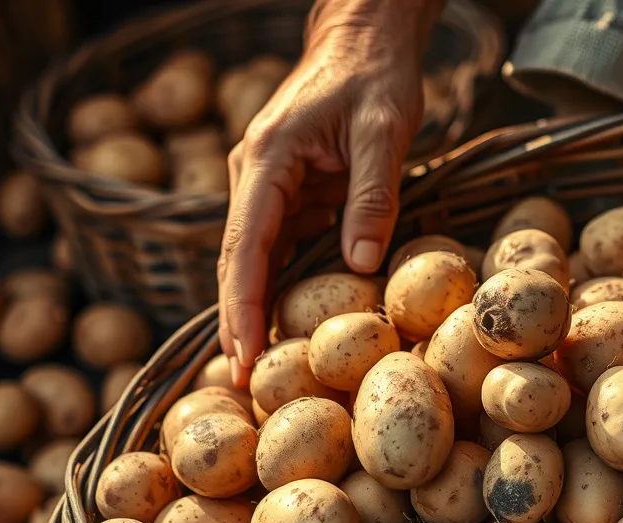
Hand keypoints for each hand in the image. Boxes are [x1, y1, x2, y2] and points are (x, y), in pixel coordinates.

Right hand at [218, 0, 440, 386]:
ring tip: (260, 371)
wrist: (364, 38)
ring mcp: (269, 187)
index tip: (244, 353)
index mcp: (267, 159)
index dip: (243, 304)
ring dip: (257, 312)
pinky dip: (281, 288)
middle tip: (242, 384)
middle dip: (238, 322)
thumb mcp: (384, 129)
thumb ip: (372, 195)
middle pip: (238, 261)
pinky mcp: (290, 194)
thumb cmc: (374, 75)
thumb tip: (361, 263)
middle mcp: (255, 176)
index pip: (245, 244)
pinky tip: (289, 328)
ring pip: (255, 260)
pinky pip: (280, 249)